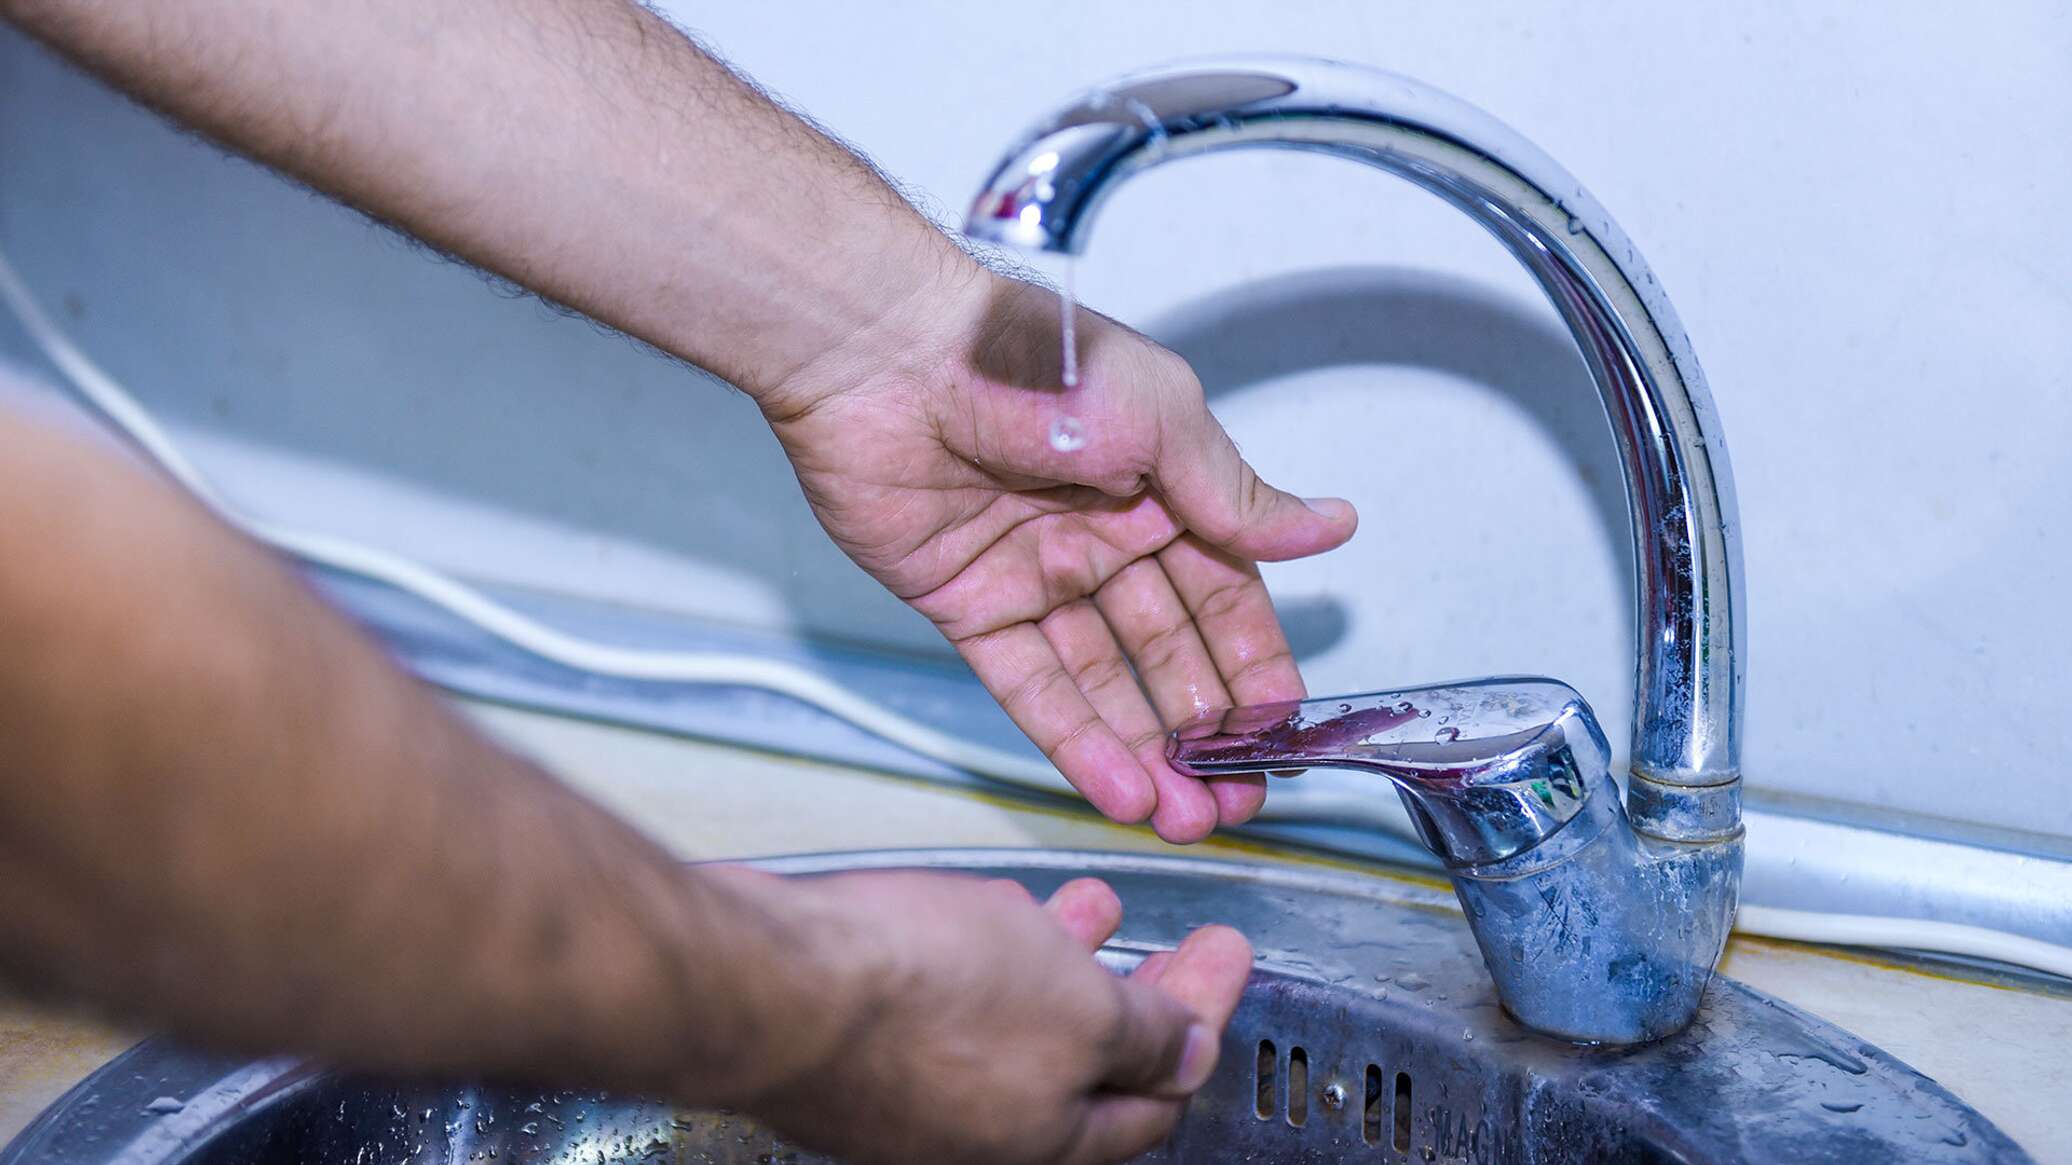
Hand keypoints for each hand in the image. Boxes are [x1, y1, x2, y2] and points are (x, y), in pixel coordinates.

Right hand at [745, 872, 1251, 1164]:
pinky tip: (995, 912)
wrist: (767, 979)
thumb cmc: (912, 1000)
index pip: (1153, 1099)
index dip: (1201, 1022)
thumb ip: (1146, 1034)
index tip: (1223, 962)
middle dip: (1140, 995)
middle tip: (1177, 947)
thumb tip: (1190, 1051)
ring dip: (1068, 961)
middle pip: (1086, 1068)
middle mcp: (975, 1132)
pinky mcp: (862, 1043)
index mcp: (1044, 1141)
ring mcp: (913, 1091)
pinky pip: (953, 1004)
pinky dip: (993, 958)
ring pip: (1016, 1028)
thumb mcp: (1079, 1008)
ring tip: (1092, 908)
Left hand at [766, 273, 1357, 841]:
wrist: (889, 356)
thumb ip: (1234, 497)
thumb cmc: (1030, 360)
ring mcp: (1035, 576)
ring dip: (1146, 754)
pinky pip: (1032, 686)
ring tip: (1187, 821)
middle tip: (1239, 801)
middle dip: (1206, 732)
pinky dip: (1075, 741)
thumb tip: (1331, 527)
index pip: (1225, 595)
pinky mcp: (969, 606)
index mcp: (1160, 488)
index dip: (1254, 666)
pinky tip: (1120, 791)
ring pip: (1105, 683)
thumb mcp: (1161, 420)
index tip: (1283, 735)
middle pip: (1168, 653)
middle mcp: (1101, 538)